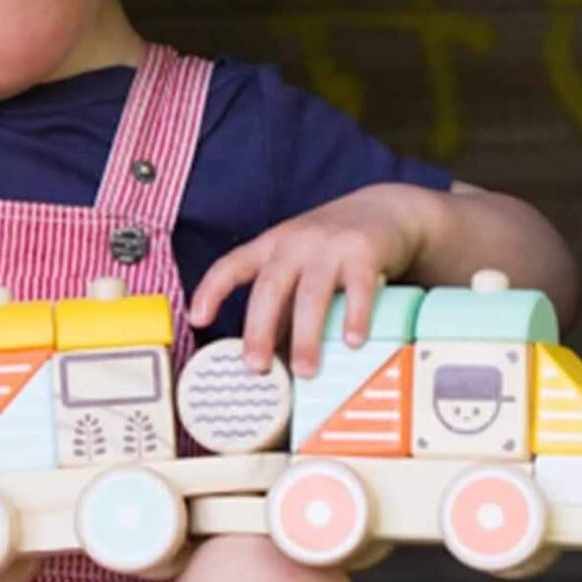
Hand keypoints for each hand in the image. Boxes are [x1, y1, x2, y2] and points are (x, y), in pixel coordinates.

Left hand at [188, 186, 430, 377]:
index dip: (211, 291)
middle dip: (259, 330)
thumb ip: (282, 306)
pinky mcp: (364, 252)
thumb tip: (268, 357)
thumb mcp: (298, 266)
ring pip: (311, 295)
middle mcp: (295, 243)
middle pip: (269, 288)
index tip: (197, 320)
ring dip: (306, 336)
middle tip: (256, 367)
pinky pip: (359, 289)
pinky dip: (355, 317)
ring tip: (306, 371)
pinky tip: (352, 342)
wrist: (385, 210)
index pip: (231, 265)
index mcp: (271, 247)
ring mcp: (329, 246)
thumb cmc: (331, 248)